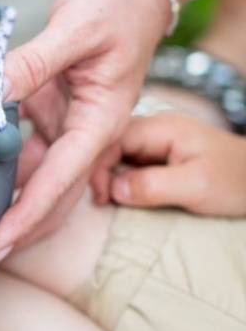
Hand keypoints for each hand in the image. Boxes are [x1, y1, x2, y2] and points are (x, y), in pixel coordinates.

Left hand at [0, 0, 169, 261]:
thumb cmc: (116, 2)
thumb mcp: (73, 29)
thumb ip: (28, 65)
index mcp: (100, 122)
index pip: (58, 182)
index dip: (26, 216)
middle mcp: (87, 133)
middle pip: (53, 196)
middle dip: (21, 229)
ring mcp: (72, 126)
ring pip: (40, 178)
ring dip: (11, 203)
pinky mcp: (56, 113)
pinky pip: (30, 150)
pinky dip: (6, 167)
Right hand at [92, 112, 245, 215]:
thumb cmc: (236, 181)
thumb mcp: (196, 186)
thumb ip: (153, 185)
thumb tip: (113, 190)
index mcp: (162, 128)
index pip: (113, 139)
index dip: (98, 167)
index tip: (101, 198)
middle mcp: (155, 130)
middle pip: (110, 145)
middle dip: (99, 173)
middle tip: (101, 203)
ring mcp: (157, 144)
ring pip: (117, 156)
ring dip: (108, 178)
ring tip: (107, 202)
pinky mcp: (159, 159)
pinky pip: (128, 165)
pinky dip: (119, 181)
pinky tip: (119, 197)